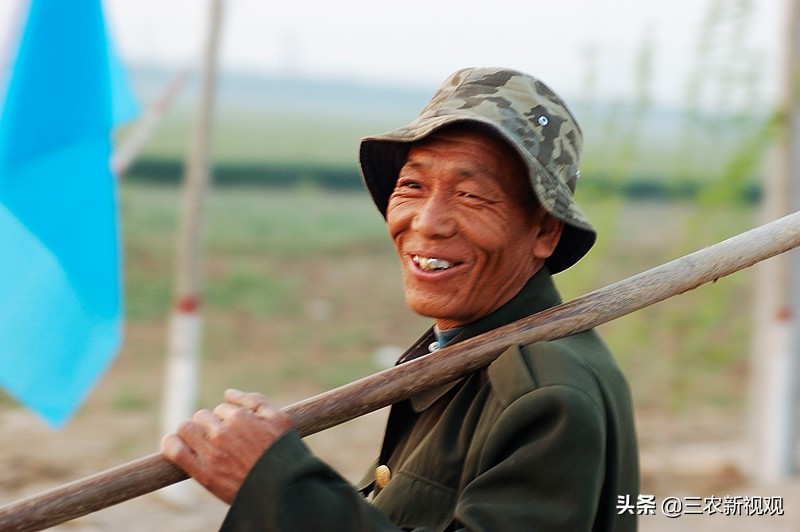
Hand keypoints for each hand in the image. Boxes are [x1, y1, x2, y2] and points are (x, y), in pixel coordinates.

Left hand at [161, 388, 292, 502]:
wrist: (282, 489)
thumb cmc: (283, 453)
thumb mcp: (279, 419)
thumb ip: (254, 400)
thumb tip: (228, 393)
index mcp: (240, 417)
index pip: (222, 408)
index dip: (228, 418)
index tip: (236, 431)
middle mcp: (223, 432)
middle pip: (202, 416)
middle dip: (209, 424)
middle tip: (220, 439)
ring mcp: (211, 453)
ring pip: (186, 428)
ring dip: (191, 432)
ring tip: (201, 444)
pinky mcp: (203, 473)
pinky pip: (175, 451)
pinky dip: (170, 444)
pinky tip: (174, 443)